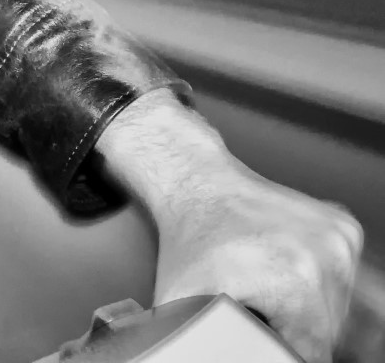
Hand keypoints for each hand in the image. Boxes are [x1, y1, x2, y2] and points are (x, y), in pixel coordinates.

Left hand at [151, 168, 362, 362]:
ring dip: (308, 309)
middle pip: (327, 331)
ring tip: (265, 287)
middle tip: (254, 310)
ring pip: (336, 306)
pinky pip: (341, 276)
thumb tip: (201, 353)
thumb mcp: (182, 302)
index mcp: (297, 283)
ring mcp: (341, 239)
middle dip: (292, 331)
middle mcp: (328, 257)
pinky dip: (318, 281)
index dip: (278, 350)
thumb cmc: (186, 243)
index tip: (255, 333)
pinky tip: (281, 267)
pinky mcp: (345, 228)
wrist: (196, 181)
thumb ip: (198, 341)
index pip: (309, 352)